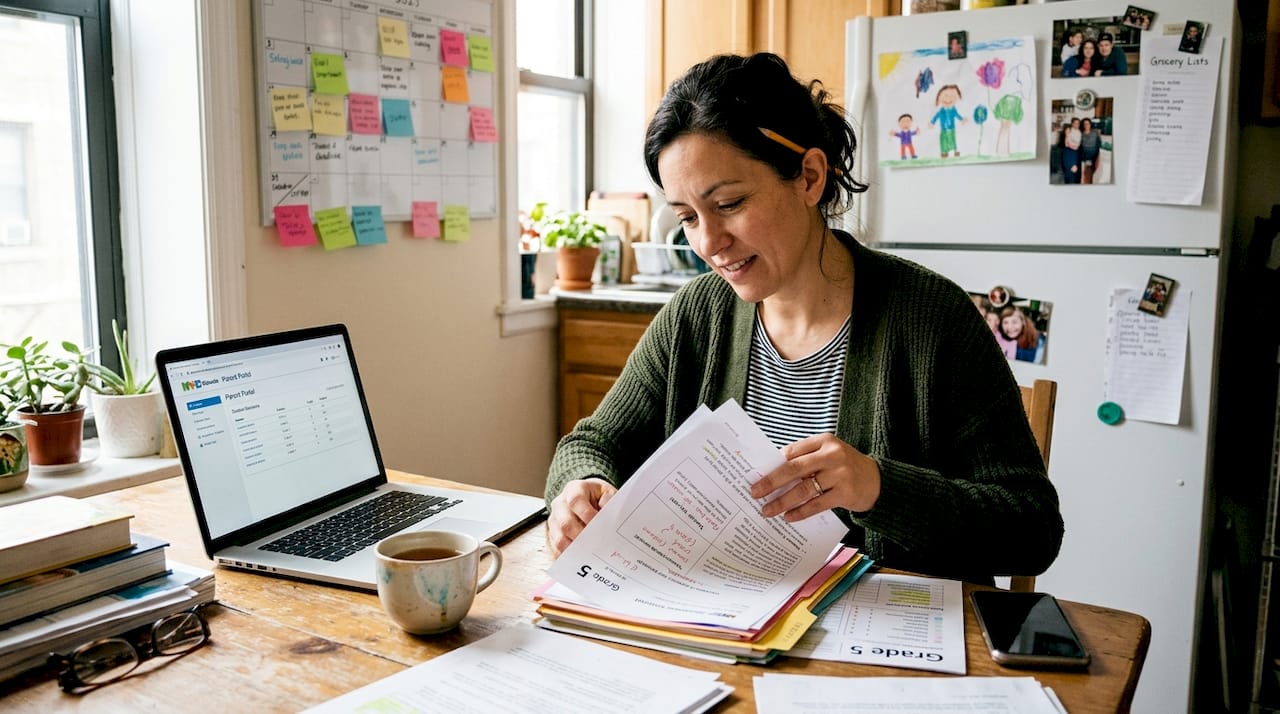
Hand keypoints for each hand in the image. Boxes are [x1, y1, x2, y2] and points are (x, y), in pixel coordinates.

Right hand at [547, 478, 616, 556]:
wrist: (588, 497)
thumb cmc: (598, 496)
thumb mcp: (607, 492)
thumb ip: (609, 502)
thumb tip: (607, 518)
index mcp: (574, 489)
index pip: (576, 500)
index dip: (587, 514)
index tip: (599, 526)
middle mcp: (560, 504)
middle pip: (565, 523)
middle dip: (582, 537)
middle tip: (597, 545)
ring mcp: (554, 520)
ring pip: (559, 539)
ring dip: (575, 549)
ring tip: (590, 554)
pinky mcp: (553, 534)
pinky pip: (557, 549)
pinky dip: (569, 556)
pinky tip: (582, 559)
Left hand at [749, 434, 880, 522]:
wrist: (878, 481)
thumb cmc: (845, 467)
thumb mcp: (828, 455)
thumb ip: (806, 460)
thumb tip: (772, 474)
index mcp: (824, 441)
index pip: (792, 451)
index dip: (772, 464)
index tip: (756, 475)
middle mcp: (832, 455)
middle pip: (794, 468)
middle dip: (771, 481)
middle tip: (755, 492)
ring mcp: (840, 474)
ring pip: (804, 489)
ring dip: (782, 501)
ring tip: (768, 510)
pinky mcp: (846, 493)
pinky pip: (817, 504)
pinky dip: (800, 512)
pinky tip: (788, 517)